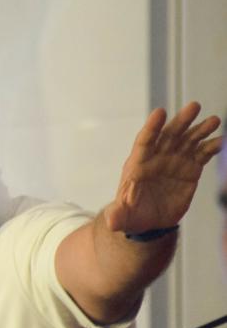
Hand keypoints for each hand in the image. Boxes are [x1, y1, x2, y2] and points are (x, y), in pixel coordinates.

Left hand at [104, 101, 221, 232]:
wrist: (150, 221)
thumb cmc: (132, 215)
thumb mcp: (122, 217)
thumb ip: (118, 216)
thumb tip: (111, 221)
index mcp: (138, 165)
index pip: (144, 142)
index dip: (152, 127)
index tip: (160, 112)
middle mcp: (157, 158)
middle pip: (169, 135)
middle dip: (181, 121)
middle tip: (194, 106)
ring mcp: (174, 162)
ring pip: (188, 141)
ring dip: (200, 130)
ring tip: (214, 121)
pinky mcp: (190, 170)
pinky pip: (201, 155)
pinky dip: (211, 147)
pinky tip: (220, 141)